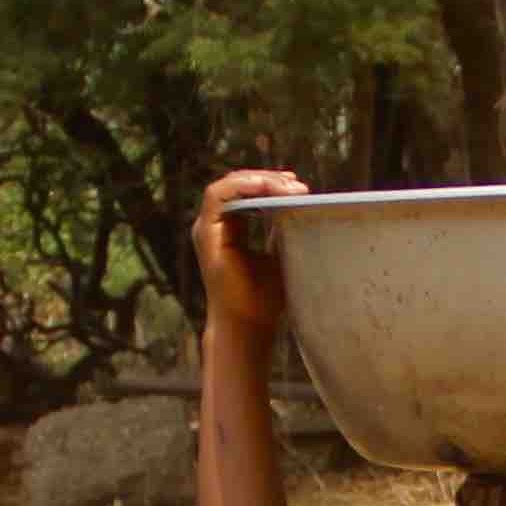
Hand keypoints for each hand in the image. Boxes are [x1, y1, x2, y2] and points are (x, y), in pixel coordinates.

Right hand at [195, 167, 307, 338]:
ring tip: (288, 187)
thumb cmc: (263, 299)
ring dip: (260, 181)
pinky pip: (218, 194)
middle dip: (270, 180)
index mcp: (231, 230)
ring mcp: (207, 228)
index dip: (271, 184)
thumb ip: (282, 230)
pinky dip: (243, 186)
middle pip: (240, 185)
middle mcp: (215, 226)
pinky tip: (269, 189)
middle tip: (298, 186)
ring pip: (229, 185)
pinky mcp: (205, 231)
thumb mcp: (280, 256)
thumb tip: (300, 206)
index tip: (298, 187)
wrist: (248, 325)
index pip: (247, 193)